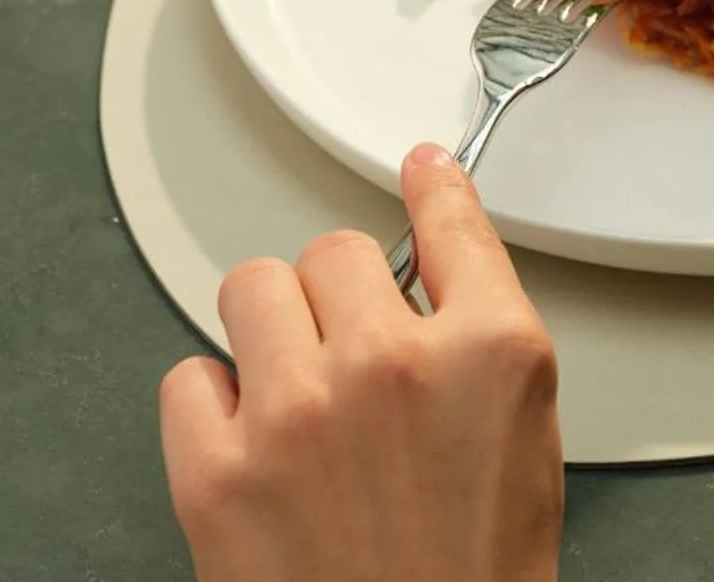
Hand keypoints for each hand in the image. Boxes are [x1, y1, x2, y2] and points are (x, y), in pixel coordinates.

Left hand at [159, 145, 562, 581]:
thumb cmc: (473, 576)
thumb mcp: (525, 440)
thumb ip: (486, 340)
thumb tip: (441, 264)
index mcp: (492, 354)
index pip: (452, 224)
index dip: (433, 188)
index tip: (422, 172)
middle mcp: (394, 364)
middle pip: (335, 251)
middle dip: (343, 294)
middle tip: (352, 349)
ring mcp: (298, 412)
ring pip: (253, 287)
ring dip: (274, 329)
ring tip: (295, 385)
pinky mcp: (216, 470)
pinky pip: (188, 376)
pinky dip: (214, 403)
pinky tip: (253, 441)